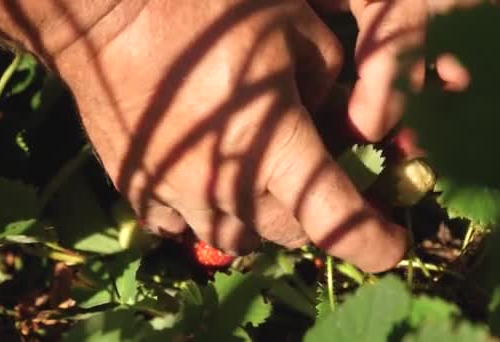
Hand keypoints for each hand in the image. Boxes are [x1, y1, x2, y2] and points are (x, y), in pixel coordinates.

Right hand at [51, 0, 408, 271]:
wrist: (107, 16)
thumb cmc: (204, 11)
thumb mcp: (293, 25)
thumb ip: (327, 79)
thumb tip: (323, 113)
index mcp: (272, 147)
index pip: (336, 220)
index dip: (373, 243)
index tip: (392, 248)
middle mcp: (225, 187)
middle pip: (287, 233)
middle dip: (311, 216)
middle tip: (315, 184)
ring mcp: (175, 195)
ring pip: (235, 238)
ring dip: (259, 219)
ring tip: (259, 182)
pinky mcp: (139, 189)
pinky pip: (180, 226)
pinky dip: (204, 213)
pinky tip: (203, 182)